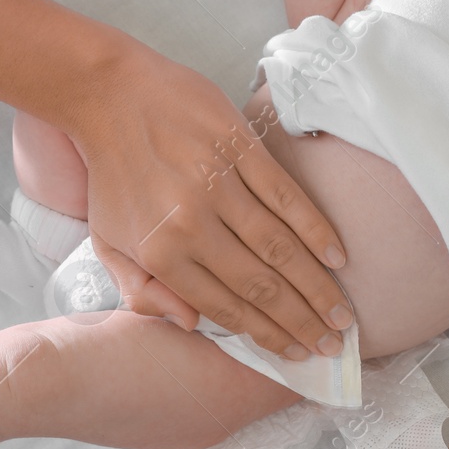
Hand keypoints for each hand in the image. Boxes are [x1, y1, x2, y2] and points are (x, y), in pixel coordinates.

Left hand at [69, 40, 353, 359]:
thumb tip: (187, 326)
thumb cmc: (111, 171)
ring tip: (341, 314)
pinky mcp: (240, 148)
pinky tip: (337, 256)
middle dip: (300, 321)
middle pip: (260, 284)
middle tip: (331, 344)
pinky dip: (315, 229)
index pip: (224, 306)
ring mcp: (219, 184)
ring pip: (280, 247)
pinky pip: (287, 196)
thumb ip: (141, 291)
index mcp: (161, 252)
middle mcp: (193, 224)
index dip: (265, 335)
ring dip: (315, 285)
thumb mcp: (106, 242)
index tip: (294, 353)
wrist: (109, 95)